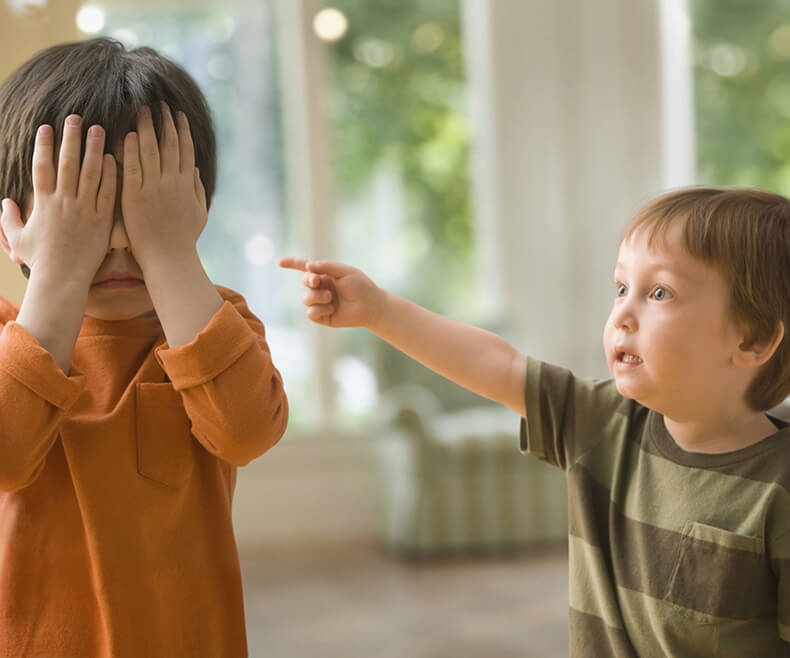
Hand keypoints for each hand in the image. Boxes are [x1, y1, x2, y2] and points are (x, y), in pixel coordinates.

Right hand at [0, 115, 115, 283]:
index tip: (47, 127)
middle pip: (68, 163)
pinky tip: (115, 158)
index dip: (43, 145)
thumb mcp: (19, 239)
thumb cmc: (41, 261)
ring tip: (99, 129)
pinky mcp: (102, 221)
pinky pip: (108, 193)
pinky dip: (111, 175)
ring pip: (91, 173)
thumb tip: (5, 203)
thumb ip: (9, 219)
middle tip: (76, 117)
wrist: (63, 280)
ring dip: (94, 149)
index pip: (42, 167)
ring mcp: (85, 210)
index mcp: (43, 203)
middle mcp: (64, 202)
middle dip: (71, 138)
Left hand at [121, 103, 206, 271]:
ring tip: (143, 109)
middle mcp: (172, 183)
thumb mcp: (199, 214)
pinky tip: (130, 134)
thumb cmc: (184, 240)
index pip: (185, 151)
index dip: (182, 131)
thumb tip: (197, 171)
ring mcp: (154, 189)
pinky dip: (132, 150)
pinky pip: (133, 168)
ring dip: (147, 128)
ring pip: (151, 151)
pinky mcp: (135, 197)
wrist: (169, 259)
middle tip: (159, 103)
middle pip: (169, 145)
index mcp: (187, 186)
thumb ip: (198, 190)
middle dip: (165, 122)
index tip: (177, 115)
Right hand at [279, 257, 384, 327]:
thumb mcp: (344, 271)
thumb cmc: (361, 286)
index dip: (293, 264)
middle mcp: (322, 288)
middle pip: (305, 282)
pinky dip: (319, 309)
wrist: (371, 306)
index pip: (306, 268)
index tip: (280, 262)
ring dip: (317, 296)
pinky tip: (331, 308)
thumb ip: (326, 266)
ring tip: (331, 297)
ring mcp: (321, 302)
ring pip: (305, 298)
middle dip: (309, 280)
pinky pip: (310, 313)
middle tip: (318, 281)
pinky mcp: (322, 317)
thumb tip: (307, 266)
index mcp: (326, 275)